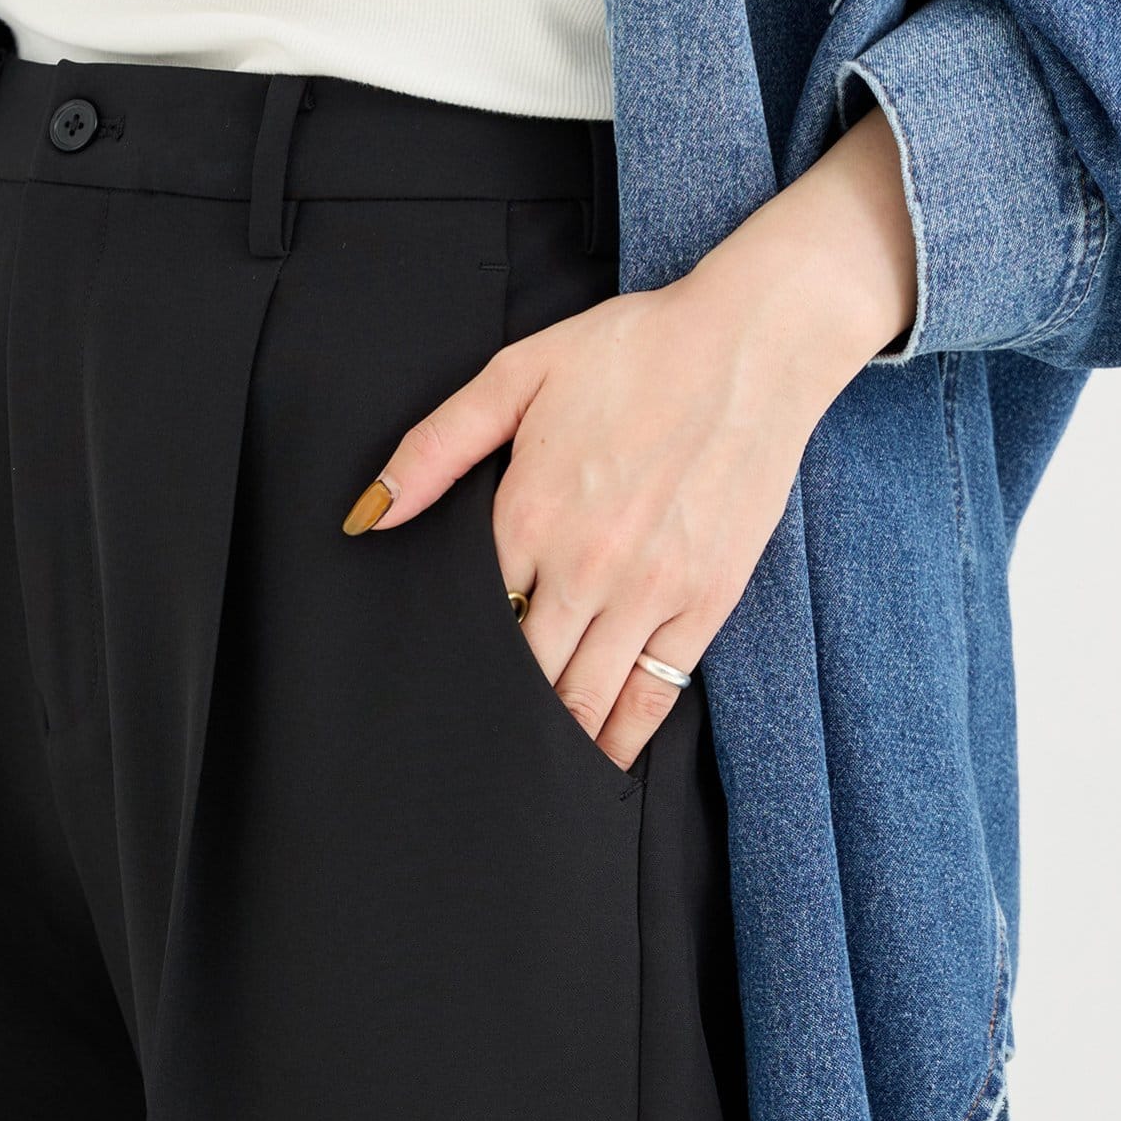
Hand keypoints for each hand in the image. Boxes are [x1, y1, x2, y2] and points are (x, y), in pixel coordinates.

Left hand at [341, 107, 917, 769]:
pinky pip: (656, 695)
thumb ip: (436, 447)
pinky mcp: (708, 602)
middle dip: (488, 715)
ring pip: (584, 702)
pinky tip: (597, 762)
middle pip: (520, 678)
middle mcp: (587, 566)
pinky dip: (621, 738)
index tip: (420, 686)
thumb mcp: (518, 374)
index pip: (467, 619)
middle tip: (457, 752)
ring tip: (515, 777)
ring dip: (548, 743)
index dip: (442, 656)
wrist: (752, 343)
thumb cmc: (631, 351)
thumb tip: (368, 514)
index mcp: (529, 513)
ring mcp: (652, 591)